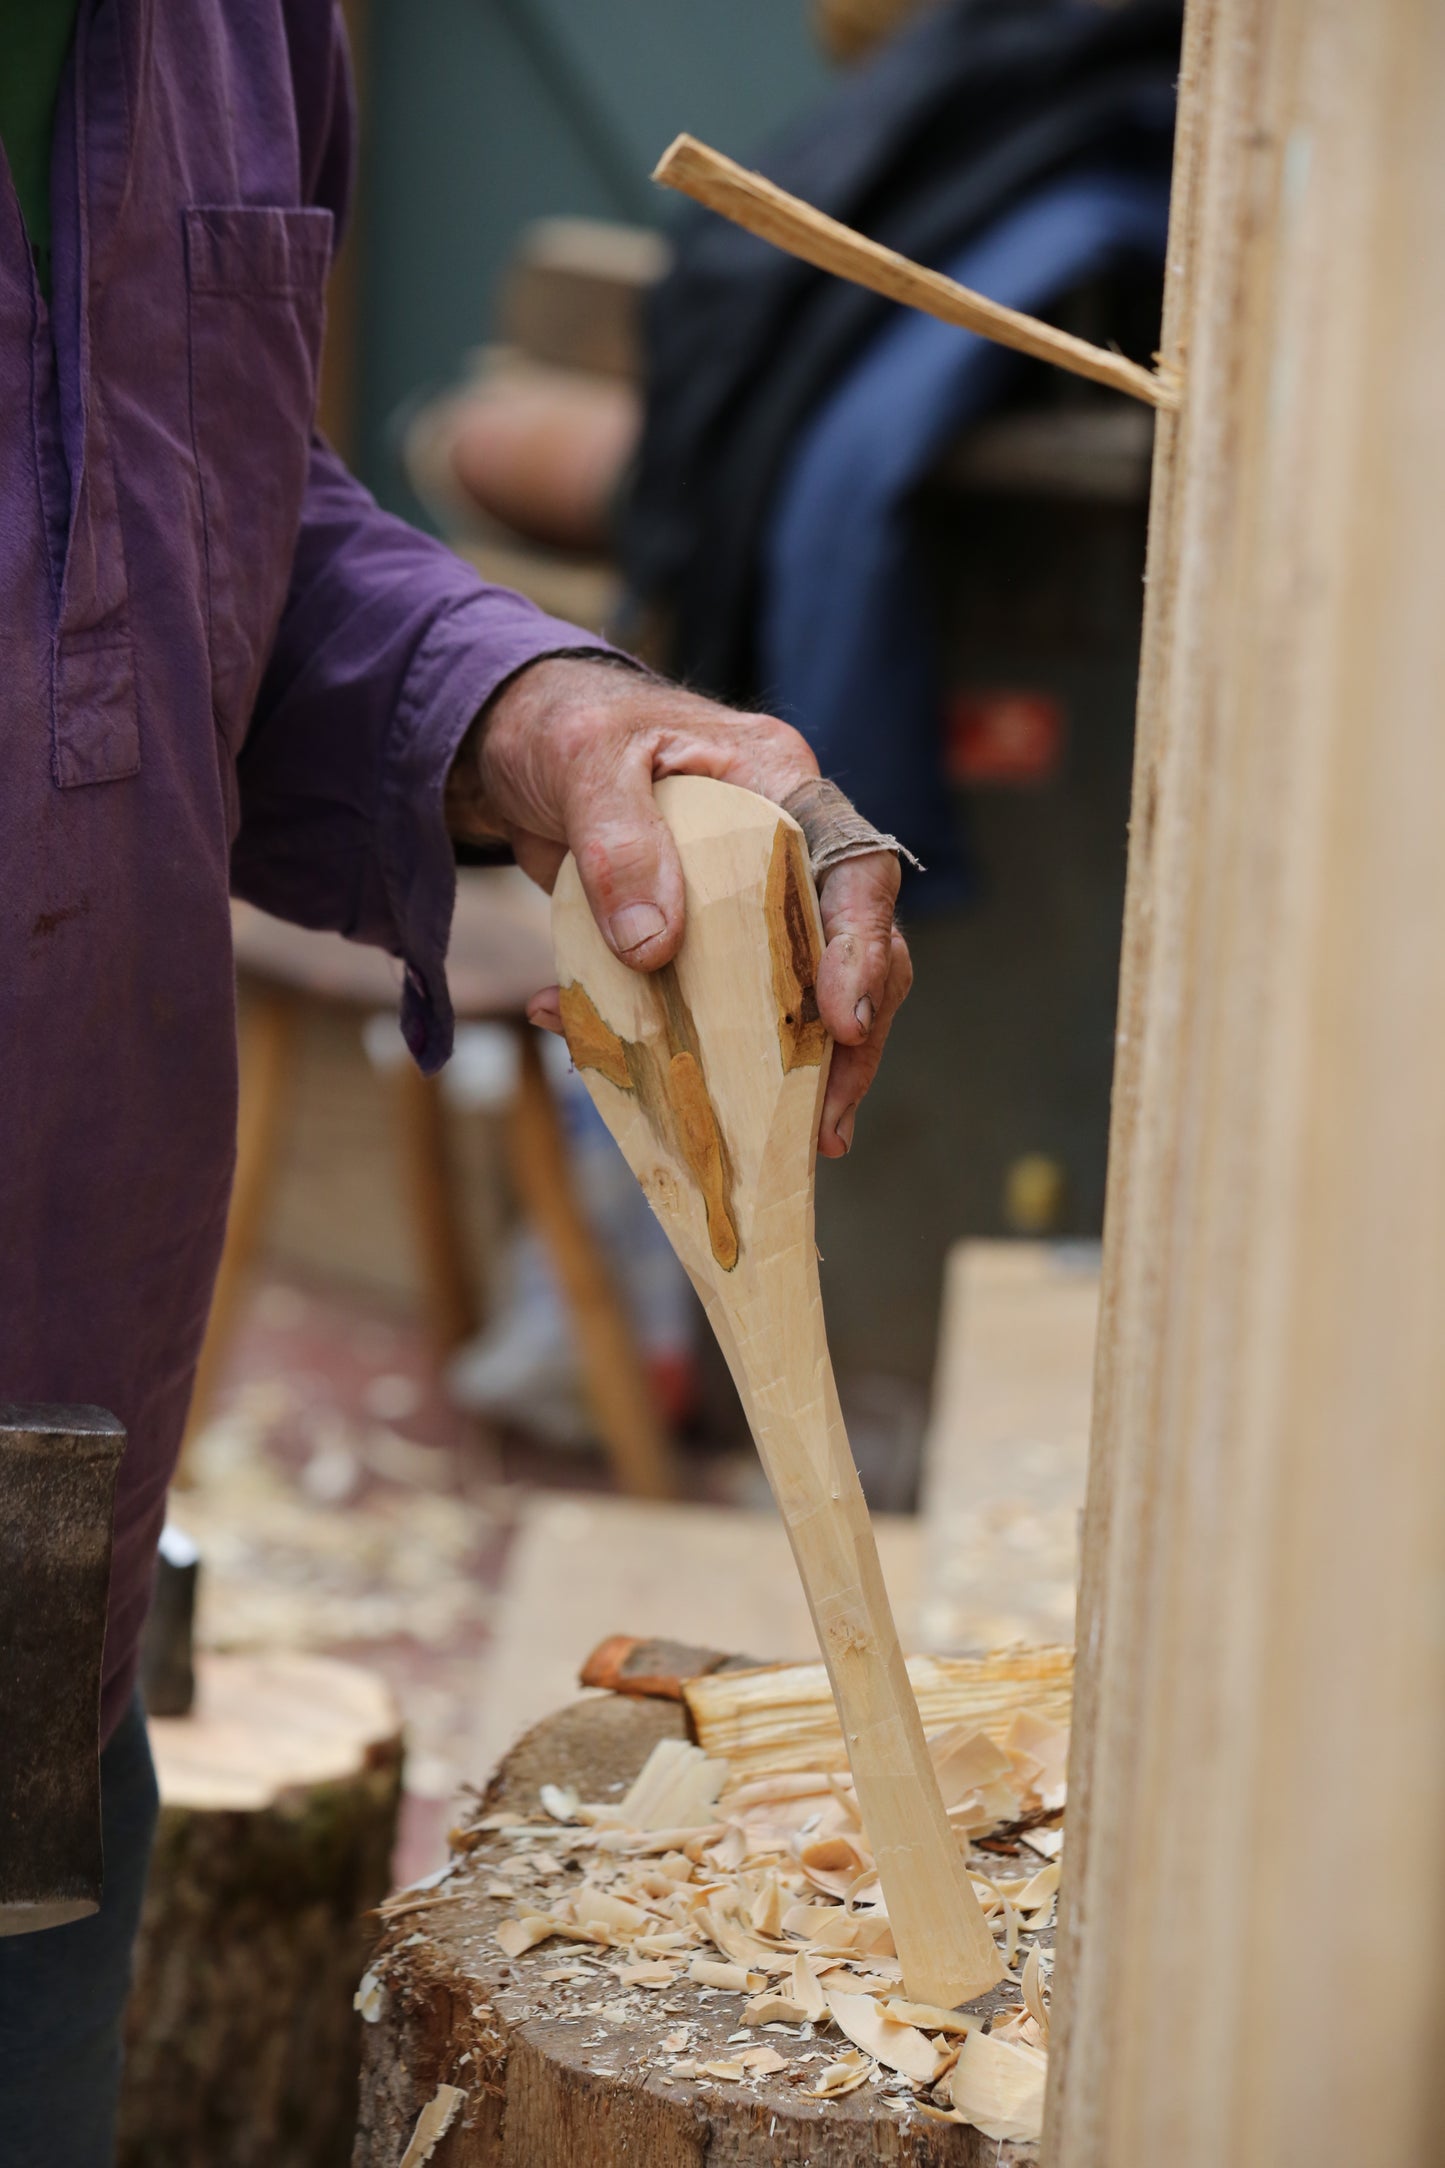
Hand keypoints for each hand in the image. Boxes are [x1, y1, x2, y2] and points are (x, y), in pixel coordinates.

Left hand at [447, 657, 911, 1156]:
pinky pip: (718, 1004)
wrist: (514, 744)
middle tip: (827, 1121)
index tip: (844, 1020)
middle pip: (851, 945)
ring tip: (796, 1140)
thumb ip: (618, 842)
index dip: (862, 945)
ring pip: (800, 988)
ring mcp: (747, 894)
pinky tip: (628, 1074)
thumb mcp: (581, 762)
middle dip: (851, 1038)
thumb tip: (653, 947)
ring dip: (795, 1067)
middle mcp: (782, 842)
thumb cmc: (561, 726)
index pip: (853, 865)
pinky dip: (682, 1049)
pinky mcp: (703, 937)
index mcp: (777, 779)